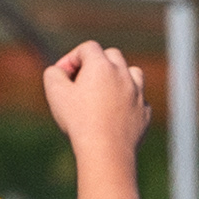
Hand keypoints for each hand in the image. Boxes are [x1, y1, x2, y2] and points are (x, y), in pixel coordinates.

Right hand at [41, 41, 151, 158]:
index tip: (63, 75)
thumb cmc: (79, 121)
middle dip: (96, 64)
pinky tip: (114, 114)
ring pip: (131, 72)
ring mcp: (138, 92)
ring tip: (103, 93)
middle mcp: (123, 74)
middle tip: (81, 83)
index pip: (87, 48)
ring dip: (118, 77)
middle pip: (112, 55)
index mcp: (101, 66)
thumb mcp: (55, 94)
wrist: (106, 151)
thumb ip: (53, 74)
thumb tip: (59, 70)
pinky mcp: (144, 111)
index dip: (72, 58)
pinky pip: (137, 99)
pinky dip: (127, 101)